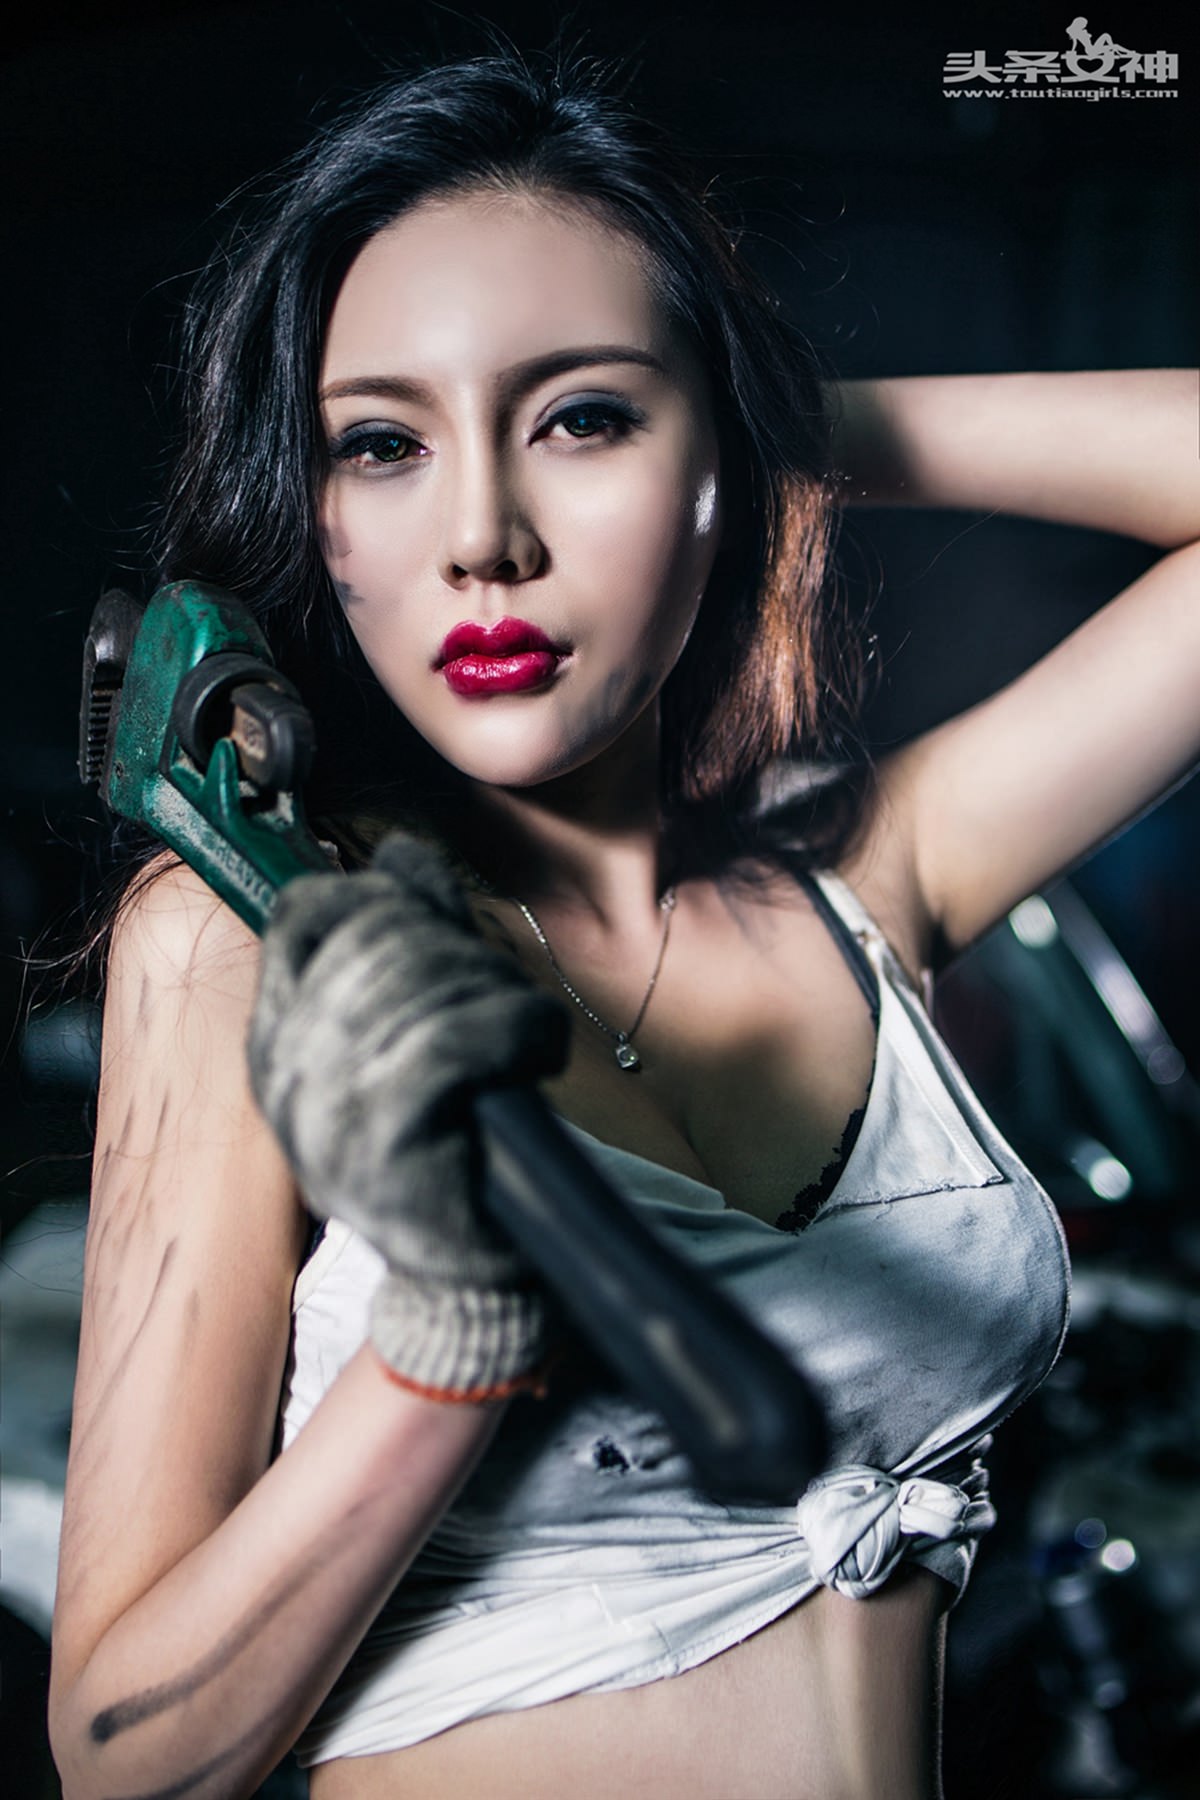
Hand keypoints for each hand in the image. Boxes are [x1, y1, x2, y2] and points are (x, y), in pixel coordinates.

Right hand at [247, 833, 569, 1394]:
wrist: (465, 1269)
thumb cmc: (446, 1139)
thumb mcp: (414, 1027)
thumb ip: (407, 938)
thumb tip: (403, 853)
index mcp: (277, 1041)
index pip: (306, 914)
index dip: (381, 897)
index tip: (436, 923)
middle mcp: (286, 1075)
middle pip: (375, 936)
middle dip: (459, 946)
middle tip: (501, 989)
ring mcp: (326, 1115)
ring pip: (422, 982)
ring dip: (499, 989)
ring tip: (525, 1028)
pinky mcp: (384, 1147)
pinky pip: (455, 1041)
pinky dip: (517, 1027)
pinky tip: (539, 1047)